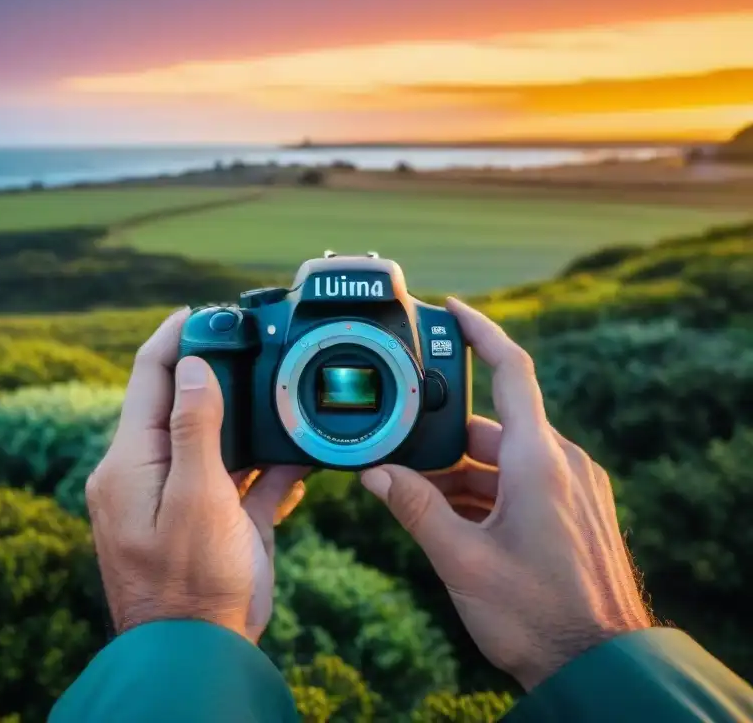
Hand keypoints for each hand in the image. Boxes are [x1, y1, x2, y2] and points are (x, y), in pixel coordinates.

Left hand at [85, 308, 307, 642]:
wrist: (201, 655)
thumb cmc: (191, 584)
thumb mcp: (196, 499)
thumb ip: (194, 430)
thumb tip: (192, 366)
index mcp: (130, 462)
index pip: (149, 380)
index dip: (175, 339)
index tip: (202, 310)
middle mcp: (147, 474)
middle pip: (181, 403)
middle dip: (215, 369)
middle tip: (252, 341)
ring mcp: (180, 498)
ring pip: (214, 439)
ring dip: (246, 417)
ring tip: (281, 387)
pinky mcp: (210, 521)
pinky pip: (237, 479)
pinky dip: (264, 464)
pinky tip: (298, 453)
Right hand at [360, 297, 652, 689]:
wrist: (597, 664)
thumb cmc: (535, 615)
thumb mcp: (460, 559)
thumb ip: (413, 508)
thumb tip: (375, 473)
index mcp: (539, 460)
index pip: (512, 370)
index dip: (481, 331)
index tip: (453, 309)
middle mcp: (563, 464)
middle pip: (493, 426)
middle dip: (444, 441)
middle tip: (399, 459)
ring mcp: (576, 488)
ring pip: (507, 458)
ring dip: (463, 473)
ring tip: (422, 504)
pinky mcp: (578, 511)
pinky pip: (527, 482)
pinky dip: (488, 491)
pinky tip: (458, 522)